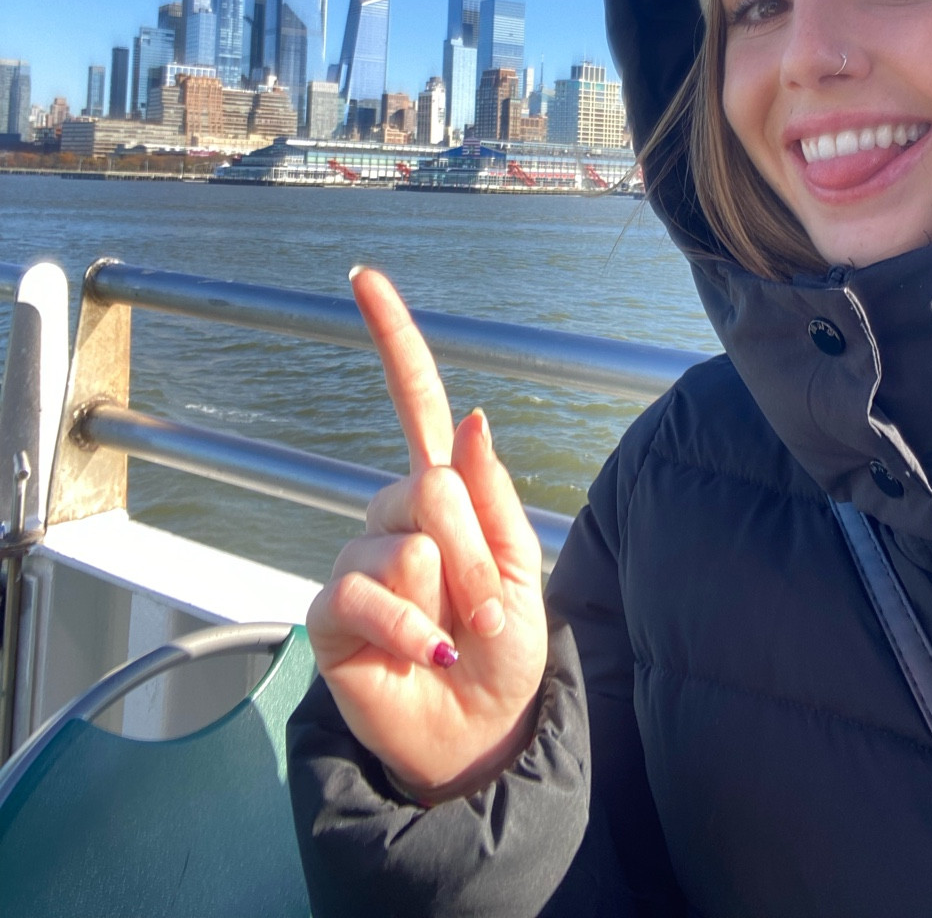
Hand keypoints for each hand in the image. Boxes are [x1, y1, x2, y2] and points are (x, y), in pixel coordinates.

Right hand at [306, 267, 547, 800]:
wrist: (482, 732)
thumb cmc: (505, 648)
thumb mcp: (523, 568)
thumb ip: (494, 496)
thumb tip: (477, 416)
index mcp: (444, 491)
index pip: (418, 402)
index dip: (392, 338)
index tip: (362, 276)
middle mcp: (392, 514)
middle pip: (429, 486)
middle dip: (474, 551)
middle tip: (482, 603)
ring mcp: (357, 559)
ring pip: (406, 543)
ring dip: (447, 596)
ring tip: (451, 634)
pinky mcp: (331, 612)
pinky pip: (369, 596)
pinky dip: (409, 631)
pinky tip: (425, 655)